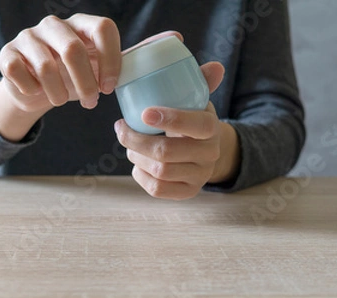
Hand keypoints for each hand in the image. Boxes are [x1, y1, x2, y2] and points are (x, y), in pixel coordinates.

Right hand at [0, 14, 121, 112]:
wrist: (34, 90)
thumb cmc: (69, 78)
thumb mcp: (93, 72)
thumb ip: (110, 70)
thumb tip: (130, 78)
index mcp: (81, 24)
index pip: (103, 28)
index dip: (110, 59)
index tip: (109, 87)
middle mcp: (54, 25)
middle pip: (73, 49)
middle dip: (85, 83)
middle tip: (90, 103)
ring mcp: (28, 36)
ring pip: (46, 67)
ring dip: (58, 94)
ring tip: (61, 101)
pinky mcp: (8, 53)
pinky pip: (19, 73)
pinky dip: (32, 90)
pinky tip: (36, 92)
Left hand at [115, 62, 240, 199]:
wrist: (204, 152)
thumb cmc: (191, 120)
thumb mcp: (197, 101)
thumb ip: (202, 81)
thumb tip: (215, 66)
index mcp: (212, 128)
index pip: (197, 125)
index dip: (171, 119)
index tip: (145, 112)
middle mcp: (210, 155)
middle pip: (167, 152)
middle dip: (136, 140)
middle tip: (121, 129)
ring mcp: (199, 176)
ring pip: (159, 171)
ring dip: (136, 156)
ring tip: (129, 144)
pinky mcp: (188, 192)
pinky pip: (157, 189)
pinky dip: (140, 175)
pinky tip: (138, 164)